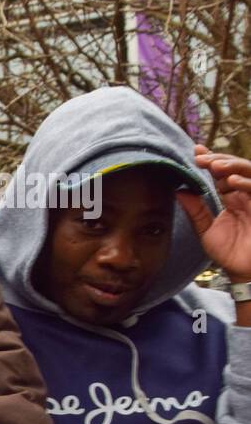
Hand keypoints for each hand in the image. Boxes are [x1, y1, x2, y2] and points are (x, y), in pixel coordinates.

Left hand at [181, 145, 250, 280]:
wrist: (245, 272)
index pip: (222, 174)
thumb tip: (179, 191)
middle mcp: (245, 195)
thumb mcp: (206, 229)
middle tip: (201, 158)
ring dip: (232, 166)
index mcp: (232, 198)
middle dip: (218, 160)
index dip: (211, 160)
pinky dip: (246, 184)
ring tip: (214, 165)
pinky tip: (231, 182)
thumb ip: (196, 210)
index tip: (196, 151)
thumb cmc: (230, 253)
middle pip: (235, 168)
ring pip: (249, 173)